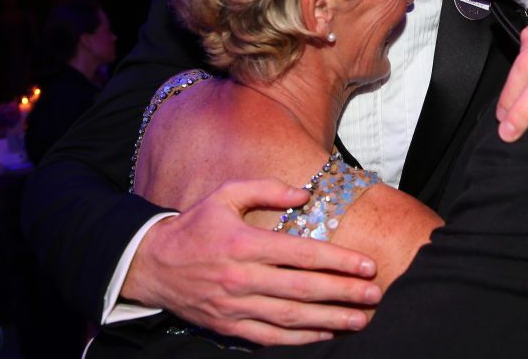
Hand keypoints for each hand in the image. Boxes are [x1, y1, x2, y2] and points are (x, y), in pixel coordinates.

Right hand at [122, 178, 381, 344]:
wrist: (152, 265)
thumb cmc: (196, 225)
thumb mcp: (226, 194)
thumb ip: (267, 189)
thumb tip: (305, 194)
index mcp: (244, 243)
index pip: (301, 254)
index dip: (337, 261)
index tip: (366, 264)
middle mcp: (242, 277)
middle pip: (302, 289)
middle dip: (343, 293)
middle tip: (375, 294)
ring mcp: (236, 306)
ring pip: (291, 318)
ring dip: (330, 319)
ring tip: (361, 318)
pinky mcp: (229, 326)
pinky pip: (271, 337)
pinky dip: (301, 338)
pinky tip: (327, 333)